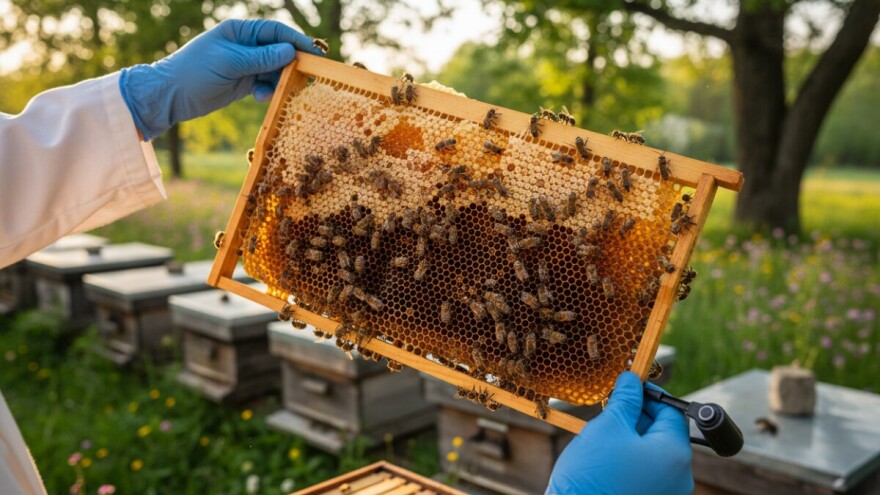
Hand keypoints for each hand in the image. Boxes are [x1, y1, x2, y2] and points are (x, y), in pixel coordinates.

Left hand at [120, 19, 322, 139]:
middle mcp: (245, 45)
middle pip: (279, 51)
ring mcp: (245, 64)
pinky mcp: (243, 82)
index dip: (296, 41)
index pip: (275, 31)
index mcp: (240, 31)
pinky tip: (262, 98)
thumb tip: (290, 52)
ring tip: (280, 92)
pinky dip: (269, 91)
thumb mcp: (229, 63)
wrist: (170, 96)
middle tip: (306, 78)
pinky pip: (265, 84)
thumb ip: (260, 58)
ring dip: (280, 81)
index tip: (314, 55)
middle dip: (292, 64)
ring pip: (275, 70)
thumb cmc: (194, 73)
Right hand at [546, 372, 692, 494]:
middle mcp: (679, 477)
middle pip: (665, 434)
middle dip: (639, 416)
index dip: (650, 395)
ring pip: (654, 453)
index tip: (629, 387)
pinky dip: (630, 458)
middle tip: (612, 407)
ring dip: (633, 437)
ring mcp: (666, 493)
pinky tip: (607, 455)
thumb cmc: (593, 474)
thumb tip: (632, 380)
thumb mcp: (609, 427)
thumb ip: (626, 400)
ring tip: (605, 433)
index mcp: (675, 454)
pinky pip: (646, 472)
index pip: (673, 413)